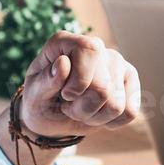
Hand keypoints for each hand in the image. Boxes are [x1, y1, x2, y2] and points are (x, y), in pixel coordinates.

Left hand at [16, 32, 141, 138]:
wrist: (52, 119)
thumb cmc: (40, 102)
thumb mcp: (34, 96)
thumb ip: (46, 81)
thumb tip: (63, 63)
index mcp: (66, 42)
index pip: (89, 49)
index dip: (80, 79)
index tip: (66, 95)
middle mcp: (94, 46)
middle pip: (103, 86)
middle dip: (83, 108)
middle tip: (69, 108)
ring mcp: (115, 63)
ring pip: (116, 104)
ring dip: (95, 117)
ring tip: (82, 111)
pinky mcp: (130, 81)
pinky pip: (130, 112)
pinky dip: (111, 122)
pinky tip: (98, 114)